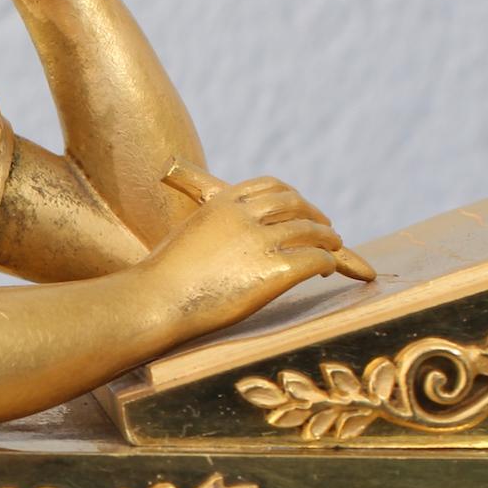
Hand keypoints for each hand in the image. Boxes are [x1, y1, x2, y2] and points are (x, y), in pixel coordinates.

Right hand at [147, 166, 361, 338]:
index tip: (301, 207)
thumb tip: (223, 243)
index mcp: (223, 202)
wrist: (154, 301)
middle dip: (315, 215)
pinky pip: (315, 259)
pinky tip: (325, 269)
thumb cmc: (160, 280)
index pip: (270, 186)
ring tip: (333, 249)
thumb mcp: (187, 236)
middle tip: (326, 229)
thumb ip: (213, 230)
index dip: (292, 196)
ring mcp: (261, 242)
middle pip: (295, 205)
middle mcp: (245, 215)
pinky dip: (326, 262)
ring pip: (311, 232)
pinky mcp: (274, 272)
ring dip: (327, 239)